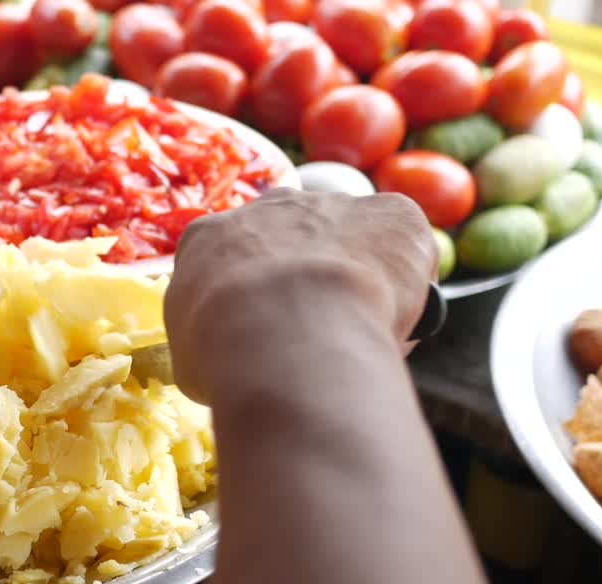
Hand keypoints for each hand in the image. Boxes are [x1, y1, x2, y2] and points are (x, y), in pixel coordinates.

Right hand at [164, 189, 437, 403]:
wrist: (286, 332)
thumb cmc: (227, 354)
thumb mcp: (193, 355)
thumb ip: (212, 341)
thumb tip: (229, 360)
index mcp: (210, 237)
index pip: (231, 258)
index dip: (252, 297)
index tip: (266, 330)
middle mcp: (271, 207)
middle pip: (295, 237)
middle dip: (308, 278)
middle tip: (316, 329)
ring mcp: (333, 204)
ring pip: (353, 238)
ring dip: (359, 275)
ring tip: (361, 330)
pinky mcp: (392, 213)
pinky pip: (406, 241)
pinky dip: (408, 274)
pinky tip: (398, 313)